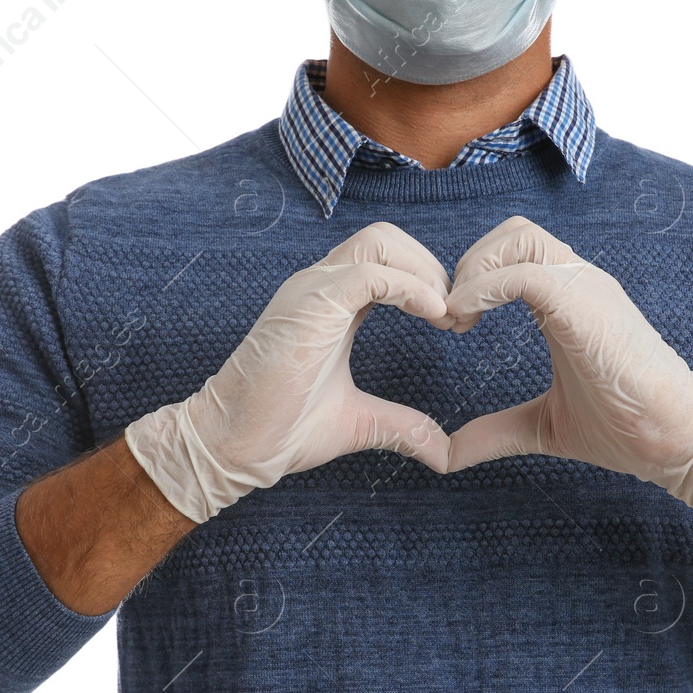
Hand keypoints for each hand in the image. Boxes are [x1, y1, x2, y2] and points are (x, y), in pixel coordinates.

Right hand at [125, 222, 454, 524]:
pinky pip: (370, 272)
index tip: (456, 323)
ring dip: (425, 272)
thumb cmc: (283, 430)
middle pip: (389, 238)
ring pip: (380, 241)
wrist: (234, 445)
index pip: (388, 259)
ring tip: (447, 315)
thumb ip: (403, 426)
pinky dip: (410, 287)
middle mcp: (320, 285)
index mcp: (332, 303)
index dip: (429, 282)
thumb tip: (444, 453)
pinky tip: (434, 316)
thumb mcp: (361, 423)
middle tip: (459, 317)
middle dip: (432, 269)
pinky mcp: (309, 304)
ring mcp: (312, 289)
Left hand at [444, 217, 692, 519]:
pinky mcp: (586, 305)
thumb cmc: (625, 428)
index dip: (474, 276)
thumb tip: (446, 455)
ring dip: (476, 269)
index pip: (516, 252)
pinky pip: (524, 273)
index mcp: (570, 301)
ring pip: (520, 237)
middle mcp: (579, 283)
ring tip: (460, 319)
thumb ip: (494, 431)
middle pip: (515, 232)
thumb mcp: (542, 426)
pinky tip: (466, 321)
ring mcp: (586, 288)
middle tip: (452, 318)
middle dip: (470, 264)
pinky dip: (484, 288)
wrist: (677, 440)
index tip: (454, 325)